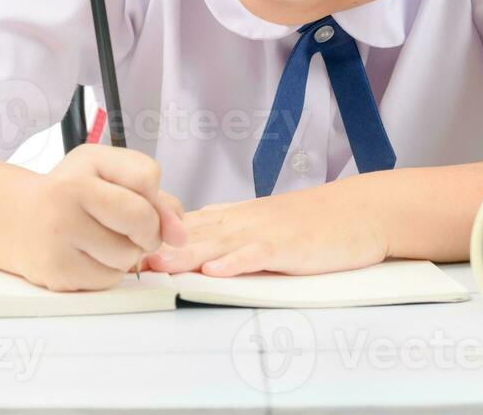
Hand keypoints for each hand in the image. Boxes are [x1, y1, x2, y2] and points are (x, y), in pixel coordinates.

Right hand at [11, 144, 186, 291]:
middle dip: (148, 230)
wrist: (16, 218)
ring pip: (129, 255)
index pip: (148, 177)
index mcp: (85, 162)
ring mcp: (59, 233)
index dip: (153, 195)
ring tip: (102, 240)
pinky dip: (108, 272)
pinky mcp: (56, 269)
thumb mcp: (108, 175)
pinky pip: (108, 279)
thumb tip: (178, 233)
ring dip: (127, 254)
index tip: (138, 199)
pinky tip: (88, 256)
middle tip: (132, 229)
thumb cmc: (70, 194)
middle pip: (142, 219)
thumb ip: (154, 196)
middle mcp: (67, 192)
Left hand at [141, 177, 387, 277]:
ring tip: (158, 264)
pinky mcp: (289, 247)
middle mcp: (244, 221)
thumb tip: (194, 243)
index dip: (156, 236)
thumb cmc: (314, 223)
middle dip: (159, 245)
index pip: (189, 225)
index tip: (124, 245)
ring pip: (219, 243)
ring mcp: (266, 232)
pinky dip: (236, 262)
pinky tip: (216, 270)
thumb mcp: (264, 225)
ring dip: (186, 254)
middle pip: (195, 233)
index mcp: (237, 217)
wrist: (358, 212)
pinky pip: (258, 255)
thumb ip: (230, 233)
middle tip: (126, 256)